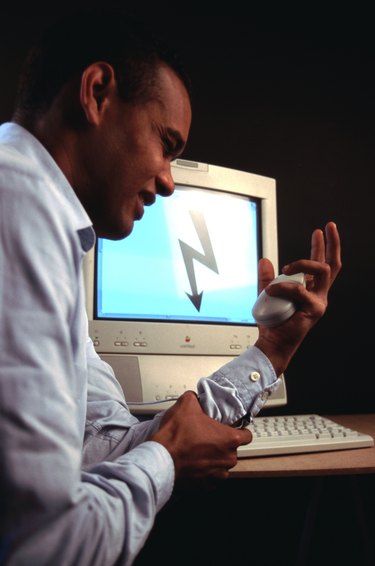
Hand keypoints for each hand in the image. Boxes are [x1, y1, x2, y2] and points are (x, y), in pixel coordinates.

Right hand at [152, 391, 251, 485]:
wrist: (161, 460)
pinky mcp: (206, 486)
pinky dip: (204, 472)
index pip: (247, 435)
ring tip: (199, 451)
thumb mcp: (186, 404)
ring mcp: (217, 474)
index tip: (231, 428)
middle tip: (207, 437)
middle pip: (233, 450)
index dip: (240, 430)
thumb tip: (195, 398)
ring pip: (222, 465)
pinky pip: (211, 478)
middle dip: (222, 444)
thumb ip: (196, 398)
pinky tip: (194, 463)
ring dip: (214, 459)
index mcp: (229, 439)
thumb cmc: (176, 436)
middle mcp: (227, 459)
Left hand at [255, 221, 340, 375]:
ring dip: (303, 264)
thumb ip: (267, 277)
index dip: (321, 246)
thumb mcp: (267, 293)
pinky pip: (301, 290)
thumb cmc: (273, 322)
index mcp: (310, 288)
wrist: (273, 343)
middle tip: (327, 228)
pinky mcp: (315, 309)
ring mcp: (318, 300)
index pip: (320, 264)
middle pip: (332, 265)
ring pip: (322, 271)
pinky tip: (271, 290)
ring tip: (286, 266)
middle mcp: (318, 293)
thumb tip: (265, 260)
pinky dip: (284, 287)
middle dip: (332, 243)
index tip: (320, 230)